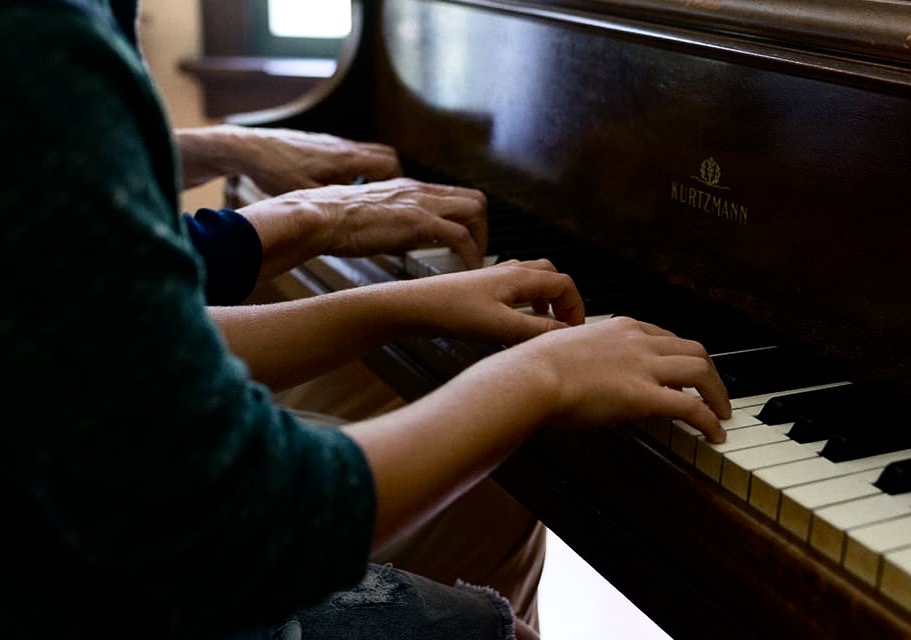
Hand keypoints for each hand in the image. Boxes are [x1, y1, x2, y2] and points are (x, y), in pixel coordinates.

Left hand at [176, 125, 401, 192]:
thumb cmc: (275, 169)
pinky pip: (348, 157)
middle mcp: (342, 148)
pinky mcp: (319, 147)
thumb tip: (359, 222)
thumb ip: (336, 206)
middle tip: (393, 198)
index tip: (399, 200)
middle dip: (392, 176)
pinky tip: (340, 189)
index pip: (389, 164)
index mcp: (345, 159)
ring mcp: (331, 145)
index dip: (397, 182)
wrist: (248, 147)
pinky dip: (354, 171)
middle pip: (384, 156)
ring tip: (369, 197)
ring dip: (372, 174)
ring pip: (366, 155)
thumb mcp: (307, 194)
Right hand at [239, 178, 488, 276]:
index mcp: (407, 189)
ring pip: (475, 211)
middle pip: (474, 199)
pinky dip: (469, 256)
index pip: (452, 195)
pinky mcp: (417, 222)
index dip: (465, 219)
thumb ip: (387, 223)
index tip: (464, 241)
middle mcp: (419, 191)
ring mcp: (420, 204)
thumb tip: (394, 240)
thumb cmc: (330, 219)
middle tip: (476, 254)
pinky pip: (459, 237)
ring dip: (481, 241)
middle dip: (483, 229)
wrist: (317, 216)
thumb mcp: (367, 216)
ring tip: (474, 264)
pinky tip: (464, 273)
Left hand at [404, 259, 584, 342]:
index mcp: (520, 277)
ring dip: (545, 300)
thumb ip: (537, 330)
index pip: (564, 284)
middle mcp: (511, 272)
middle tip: (564, 325)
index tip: (575, 331)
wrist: (416, 306)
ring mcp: (496, 278)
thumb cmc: (452, 312)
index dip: (576, 307)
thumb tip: (566, 333)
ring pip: (533, 281)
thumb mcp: (501, 326)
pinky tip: (517, 321)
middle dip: (563, 300)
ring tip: (544, 324)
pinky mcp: (483, 288)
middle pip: (551, 277)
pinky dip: (527, 302)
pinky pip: (516, 289)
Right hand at [505, 315, 730, 440]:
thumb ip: (585, 356)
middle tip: (714, 392)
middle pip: (694, 349)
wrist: (532, 376)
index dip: (681, 355)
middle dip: (710, 372)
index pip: (664, 336)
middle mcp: (638, 341)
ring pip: (701, 371)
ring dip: (718, 393)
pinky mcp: (644, 395)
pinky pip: (691, 407)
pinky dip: (709, 420)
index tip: (684, 370)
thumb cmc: (536, 366)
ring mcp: (643, 366)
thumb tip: (584, 372)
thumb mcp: (567, 349)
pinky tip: (714, 434)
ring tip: (722, 413)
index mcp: (619, 328)